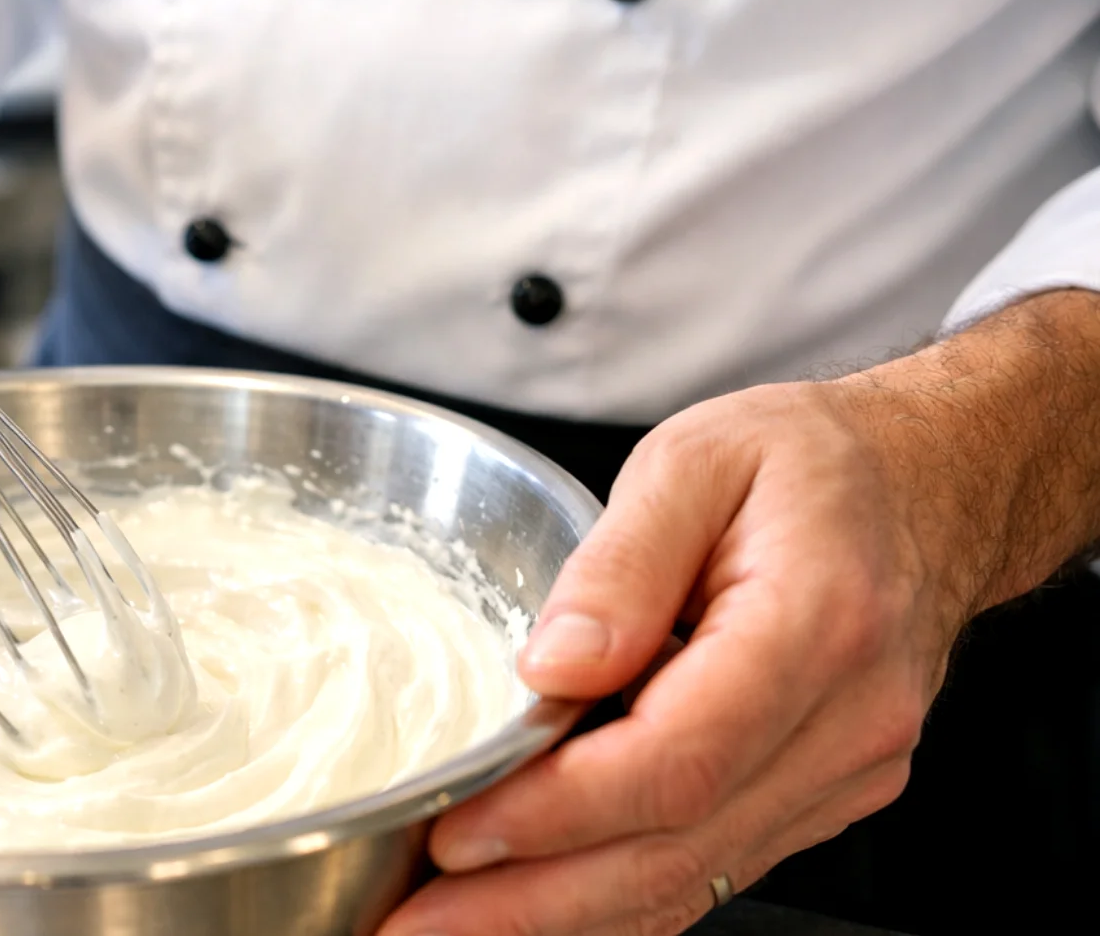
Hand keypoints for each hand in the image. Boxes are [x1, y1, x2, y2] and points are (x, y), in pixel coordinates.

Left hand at [379, 290, 1099, 935]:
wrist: (933, 483)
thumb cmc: (812, 462)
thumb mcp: (696, 459)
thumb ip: (619, 563)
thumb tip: (550, 668)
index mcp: (815, 626)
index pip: (676, 759)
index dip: (556, 812)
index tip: (456, 832)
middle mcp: (845, 722)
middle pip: (676, 849)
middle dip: (533, 903)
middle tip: (416, 921)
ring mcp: (845, 772)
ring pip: (694, 880)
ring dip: (563, 918)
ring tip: (448, 925)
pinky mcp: (824, 793)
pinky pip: (714, 866)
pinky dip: (620, 899)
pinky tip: (535, 904)